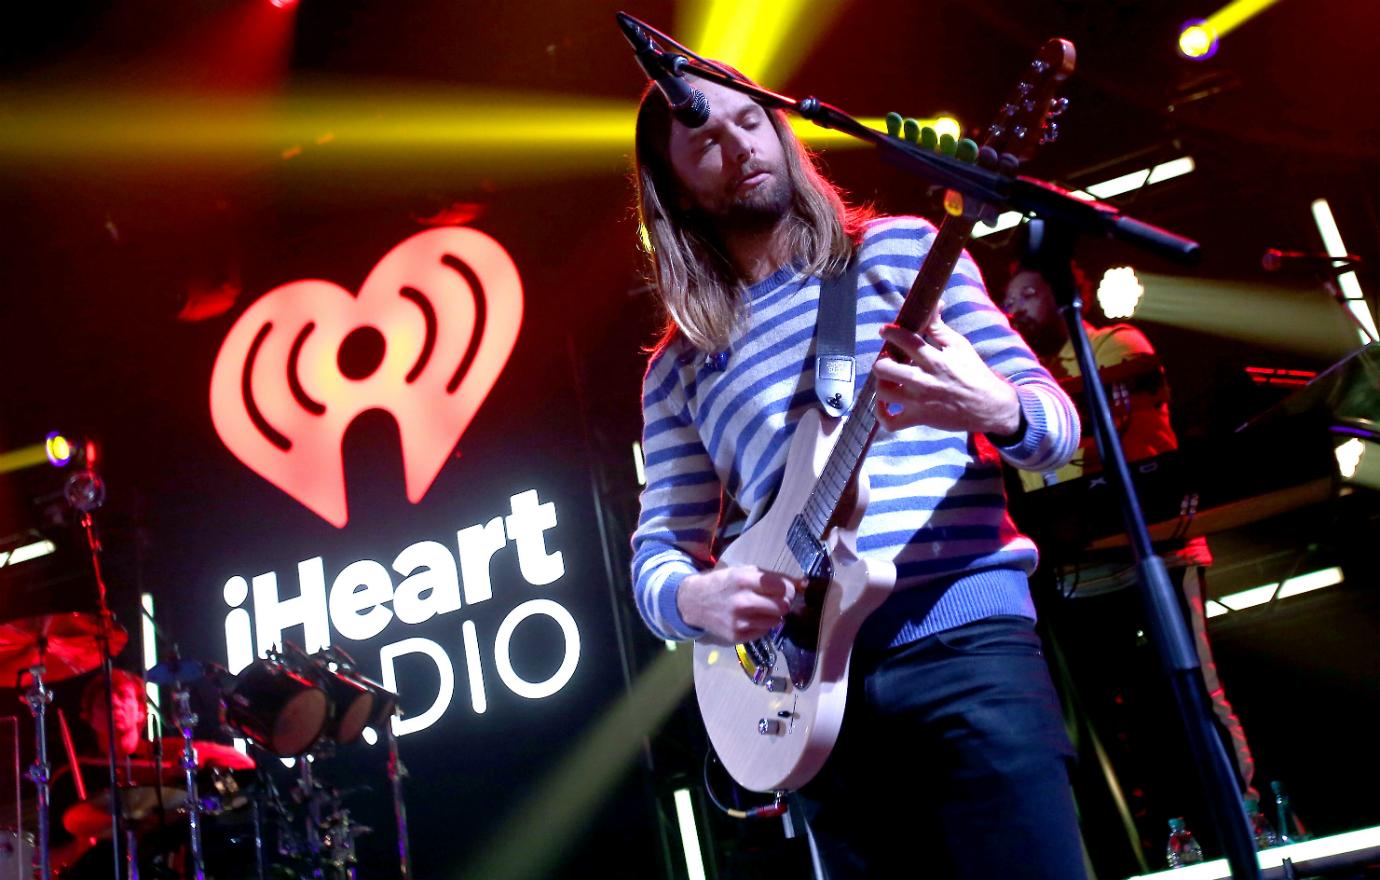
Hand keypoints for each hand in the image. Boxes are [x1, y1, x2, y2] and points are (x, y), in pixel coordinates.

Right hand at [677, 565, 798, 643]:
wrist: (694, 602)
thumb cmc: (723, 583)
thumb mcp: (744, 571)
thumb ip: (774, 577)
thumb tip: (805, 584)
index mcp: (744, 580)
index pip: (783, 587)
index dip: (789, 588)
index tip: (785, 589)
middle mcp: (743, 601)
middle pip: (783, 606)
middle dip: (784, 602)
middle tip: (776, 600)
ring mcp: (740, 621)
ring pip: (777, 621)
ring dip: (774, 615)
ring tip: (762, 608)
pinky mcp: (737, 636)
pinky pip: (765, 631)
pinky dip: (763, 625)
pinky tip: (752, 618)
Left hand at [872, 318, 1020, 435]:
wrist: (989, 406)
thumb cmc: (973, 373)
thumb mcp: (959, 345)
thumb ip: (939, 326)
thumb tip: (934, 302)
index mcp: (934, 359)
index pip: (904, 340)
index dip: (890, 332)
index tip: (885, 331)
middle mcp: (923, 381)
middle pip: (884, 368)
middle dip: (882, 361)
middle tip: (889, 360)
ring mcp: (919, 402)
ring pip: (883, 392)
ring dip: (881, 384)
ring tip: (889, 379)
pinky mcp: (919, 419)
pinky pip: (891, 422)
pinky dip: (882, 415)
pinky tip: (885, 404)